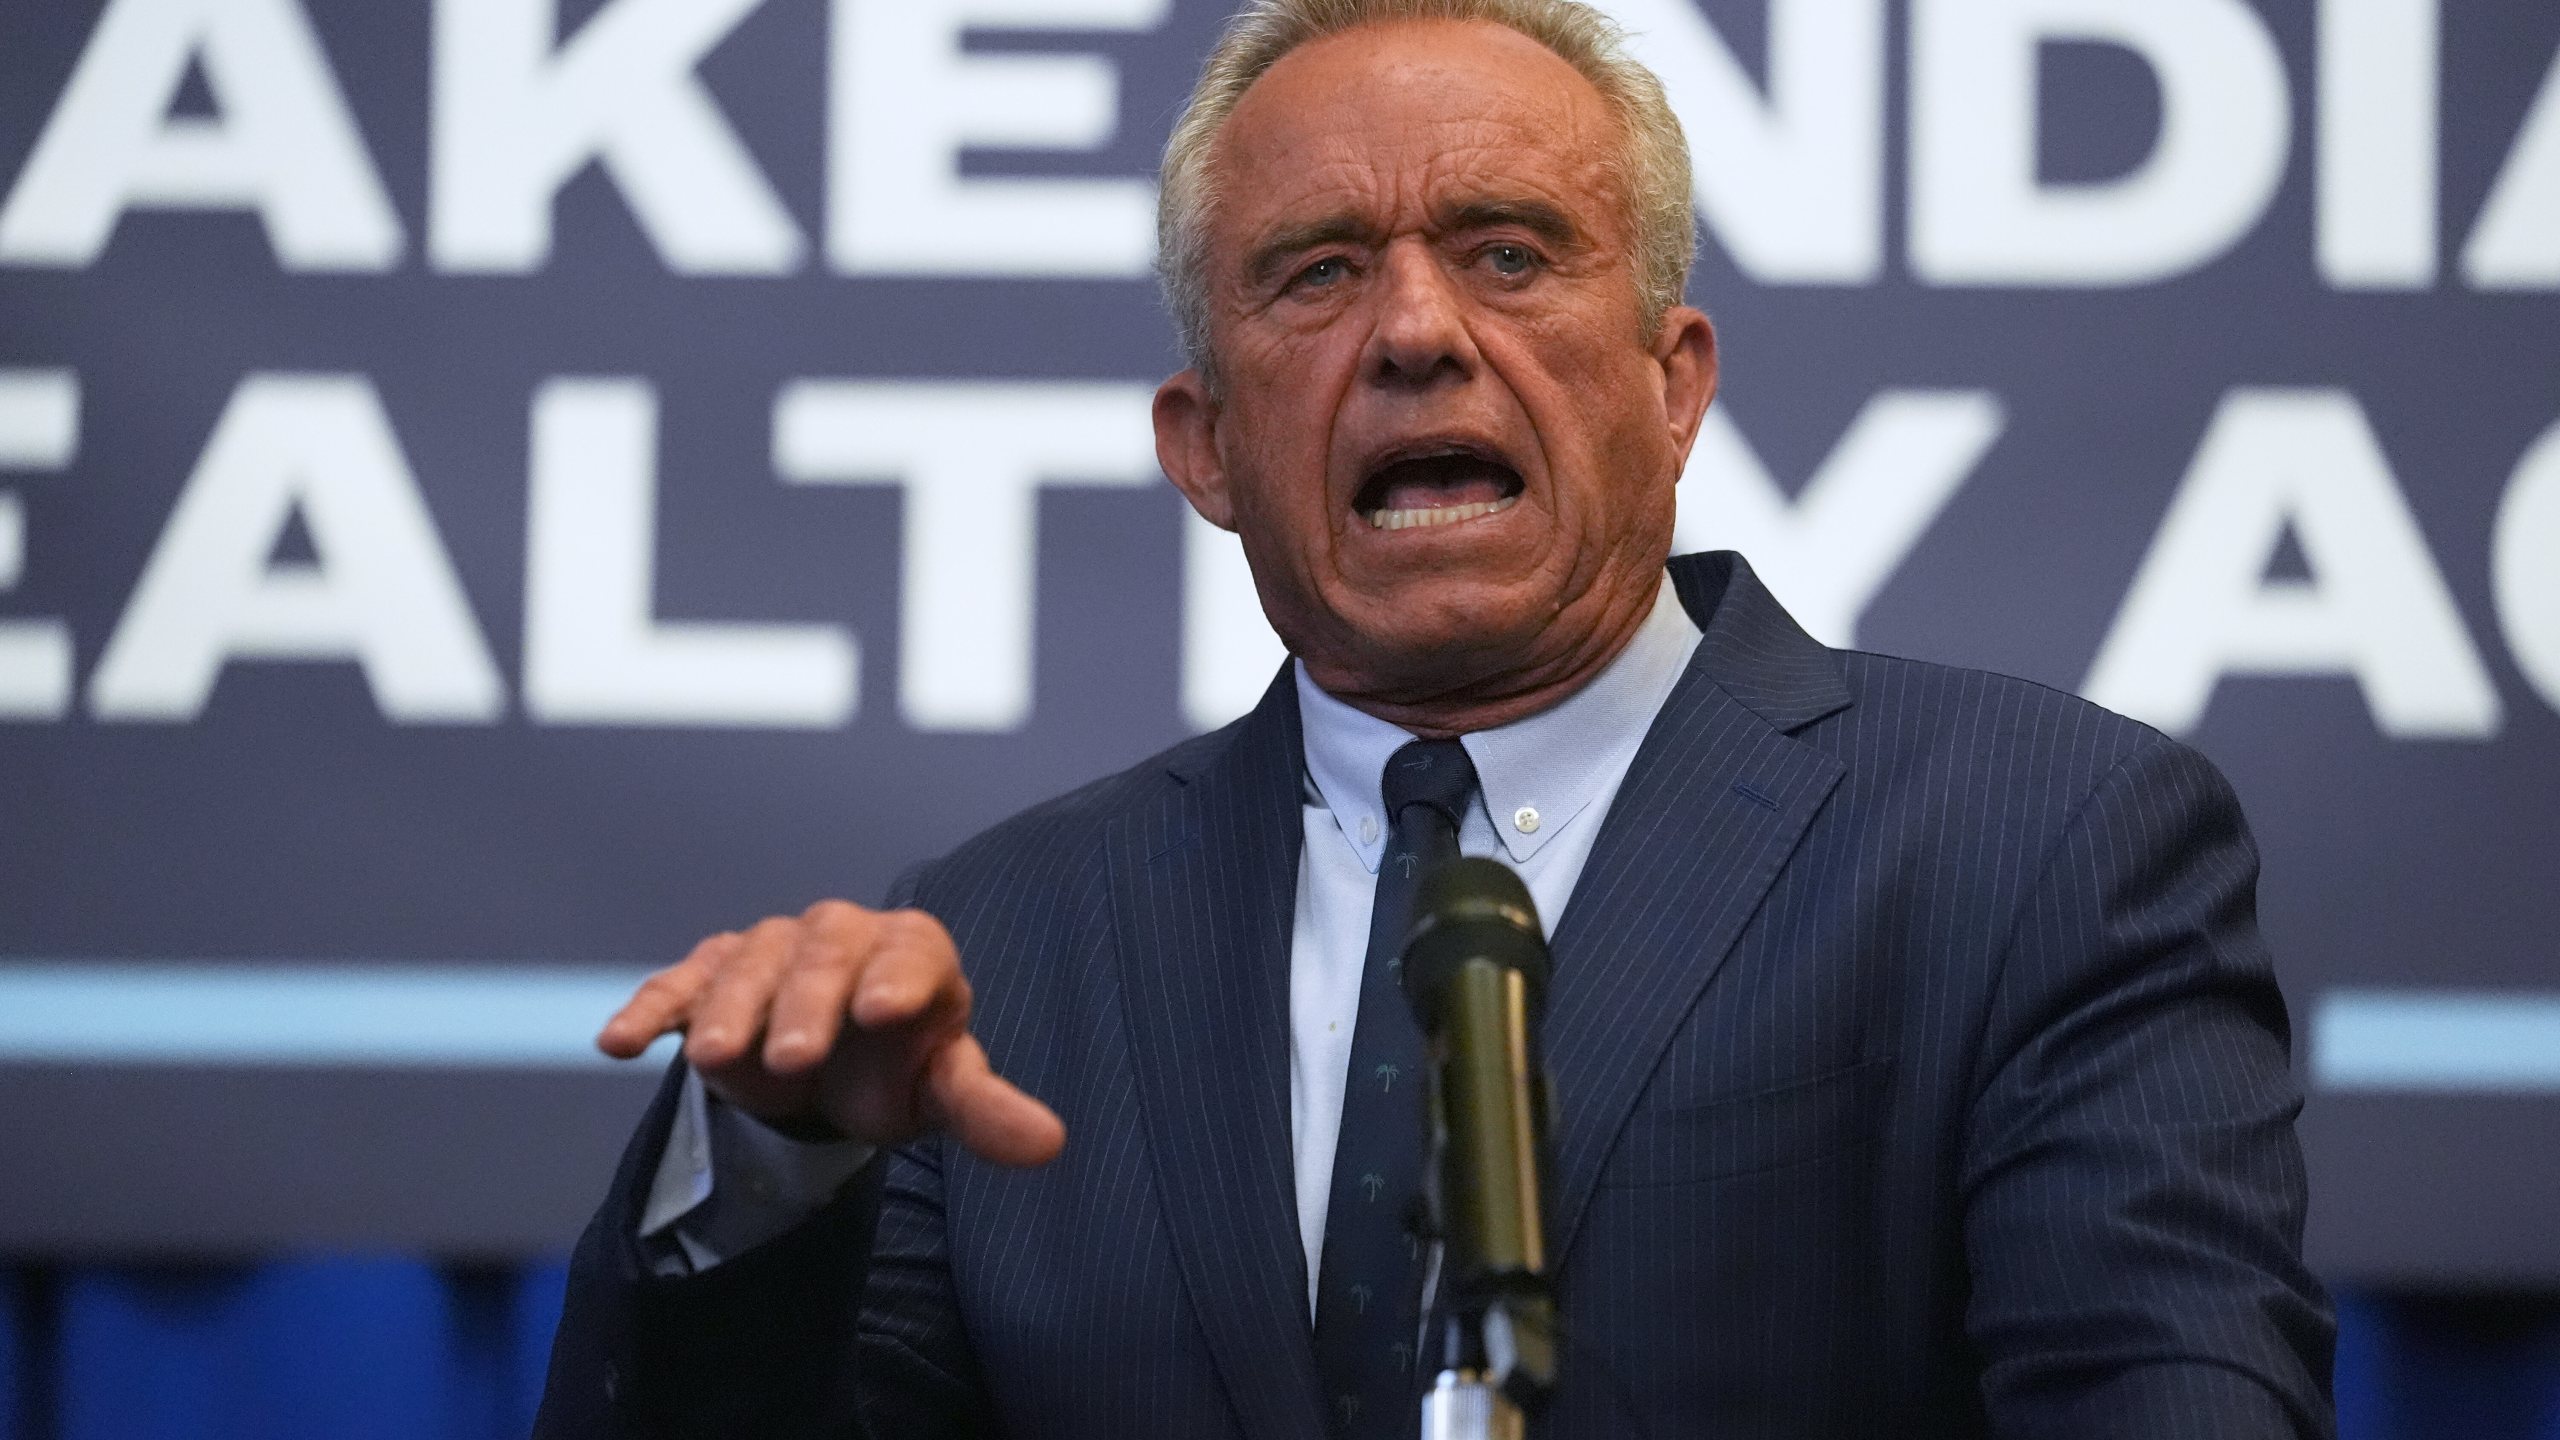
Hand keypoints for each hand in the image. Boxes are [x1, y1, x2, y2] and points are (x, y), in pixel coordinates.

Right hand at [596, 901, 1065, 1167]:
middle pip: (823, 954)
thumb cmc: (898, 1069)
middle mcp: (842, 938)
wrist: (830, 1066)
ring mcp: (772, 950)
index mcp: (912, 954)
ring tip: (712, 1060)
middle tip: (792, 1059)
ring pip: (749, 963)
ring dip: (728, 1008)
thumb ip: (986, 1111)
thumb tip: (1048, 1146)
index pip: (911, 953)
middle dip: (805, 1003)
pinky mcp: (712, 973)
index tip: (885, 1011)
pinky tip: (619, 1043)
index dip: (898, 977)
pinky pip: (679, 982)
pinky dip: (651, 1007)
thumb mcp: (941, 1092)